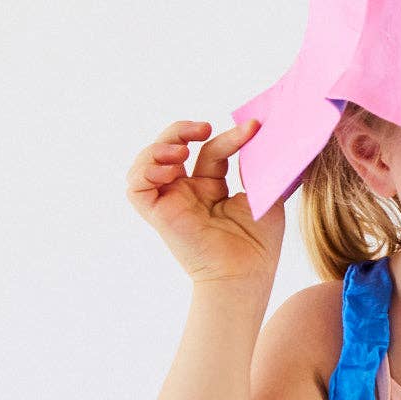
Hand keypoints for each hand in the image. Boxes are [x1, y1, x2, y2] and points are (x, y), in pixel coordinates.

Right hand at [126, 119, 284, 284]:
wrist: (246, 272)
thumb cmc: (259, 242)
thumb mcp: (264, 195)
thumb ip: (257, 167)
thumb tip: (258, 137)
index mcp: (212, 188)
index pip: (211, 151)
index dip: (229, 136)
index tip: (254, 127)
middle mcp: (187, 192)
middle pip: (171, 148)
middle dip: (181, 130)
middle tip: (204, 127)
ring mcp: (171, 202)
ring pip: (147, 162)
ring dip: (160, 146)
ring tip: (182, 151)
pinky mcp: (158, 214)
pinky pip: (136, 188)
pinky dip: (146, 170)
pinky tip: (170, 169)